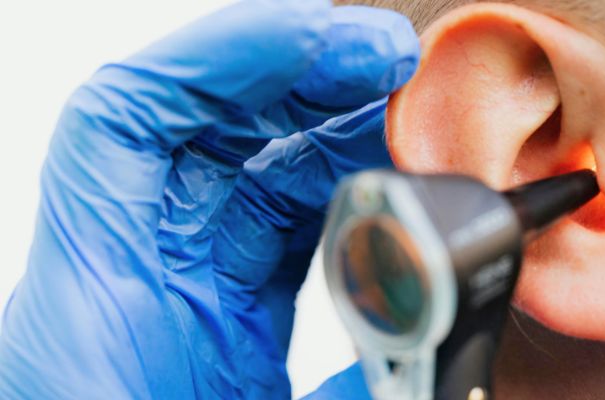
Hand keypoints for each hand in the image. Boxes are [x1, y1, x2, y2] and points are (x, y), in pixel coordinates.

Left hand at [0, 1, 417, 397]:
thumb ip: (346, 395)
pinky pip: (278, 224)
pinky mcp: (224, 311)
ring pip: (255, 170)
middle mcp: (142, 274)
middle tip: (389, 67)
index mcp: (103, 301)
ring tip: (403, 118)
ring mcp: (185, 287)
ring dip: (331, 131)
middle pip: (208, 128)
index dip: (224, 55)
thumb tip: (440, 366)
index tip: (323, 44)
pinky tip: (387, 188)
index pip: (130, 122)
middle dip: (302, 78)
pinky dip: (337, 192)